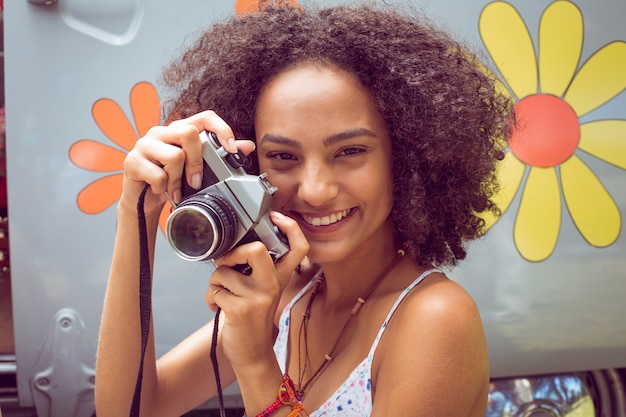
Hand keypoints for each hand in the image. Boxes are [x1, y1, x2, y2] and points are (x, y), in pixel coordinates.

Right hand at [120, 110, 254, 216]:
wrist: (141, 200)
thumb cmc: (170, 180)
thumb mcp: (196, 168)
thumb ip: (219, 155)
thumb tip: (247, 146)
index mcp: (179, 130)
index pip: (205, 117)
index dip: (221, 129)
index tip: (231, 149)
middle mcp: (162, 132)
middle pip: (189, 133)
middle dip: (197, 162)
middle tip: (196, 182)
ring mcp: (145, 144)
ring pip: (174, 156)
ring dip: (178, 180)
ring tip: (175, 189)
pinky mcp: (132, 161)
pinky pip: (158, 175)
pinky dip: (163, 189)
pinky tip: (160, 191)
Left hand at [206, 211, 308, 367]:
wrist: (252, 352)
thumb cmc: (252, 317)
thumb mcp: (262, 290)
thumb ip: (255, 269)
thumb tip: (228, 249)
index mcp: (280, 276)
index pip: (299, 247)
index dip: (290, 227)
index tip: (276, 216)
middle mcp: (273, 284)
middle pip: (257, 250)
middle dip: (234, 252)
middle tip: (228, 264)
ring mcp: (258, 297)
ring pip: (223, 272)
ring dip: (214, 283)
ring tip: (222, 296)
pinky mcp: (240, 309)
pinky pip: (215, 291)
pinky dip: (211, 298)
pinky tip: (218, 308)